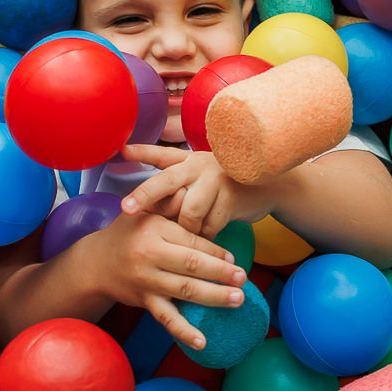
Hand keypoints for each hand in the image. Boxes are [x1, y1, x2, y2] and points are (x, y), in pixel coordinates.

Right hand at [91, 211, 246, 349]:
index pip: (191, 240)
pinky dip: (184, 331)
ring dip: (214, 297)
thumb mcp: (146, 211)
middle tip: (243, 279)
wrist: (97, 263)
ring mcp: (147, 281)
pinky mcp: (144, 301)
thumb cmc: (129, 232)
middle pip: (191, 265)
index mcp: (154, 229)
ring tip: (237, 300)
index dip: (215, 251)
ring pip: (184, 291)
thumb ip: (170, 203)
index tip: (233, 259)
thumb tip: (192, 190)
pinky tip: (202, 342)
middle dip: (220, 273)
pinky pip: (166, 318)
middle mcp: (149, 255)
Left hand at [120, 145, 276, 237]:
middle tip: (127, 209)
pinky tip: (208, 239)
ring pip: (188, 211)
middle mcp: (199, 166)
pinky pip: (208, 225)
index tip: (121, 152)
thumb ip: (179, 188)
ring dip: (186, 228)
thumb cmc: (226, 187)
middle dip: (144, 195)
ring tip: (189, 235)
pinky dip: (205, 237)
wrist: (270, 187)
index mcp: (188, 161)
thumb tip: (151, 211)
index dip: (141, 152)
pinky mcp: (231, 198)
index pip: (161, 155)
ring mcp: (215, 181)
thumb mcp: (201, 179)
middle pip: (165, 181)